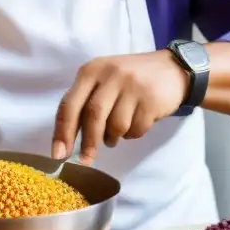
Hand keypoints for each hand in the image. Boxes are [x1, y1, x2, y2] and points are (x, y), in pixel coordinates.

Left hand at [52, 50, 186, 163]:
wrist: (171, 68)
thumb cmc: (129, 79)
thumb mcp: (103, 81)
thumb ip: (85, 103)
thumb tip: (65, 142)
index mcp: (91, 71)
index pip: (70, 104)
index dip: (62, 131)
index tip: (58, 155)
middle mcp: (110, 75)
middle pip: (92, 115)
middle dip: (88, 142)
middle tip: (85, 160)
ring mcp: (132, 86)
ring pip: (116, 125)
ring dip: (114, 137)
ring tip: (118, 130)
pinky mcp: (151, 99)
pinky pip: (136, 129)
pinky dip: (133, 133)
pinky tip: (137, 122)